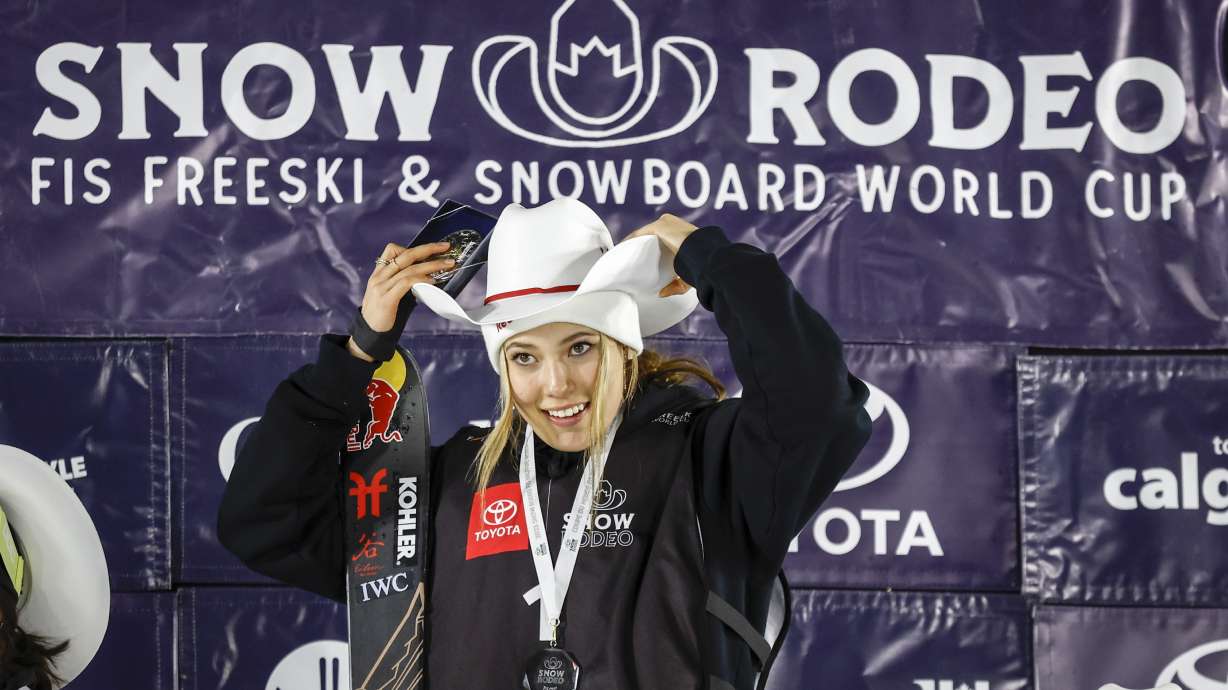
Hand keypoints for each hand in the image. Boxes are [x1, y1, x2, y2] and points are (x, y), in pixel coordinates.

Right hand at [346, 241, 455, 361]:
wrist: (368, 334)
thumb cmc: (382, 316)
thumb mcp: (389, 294)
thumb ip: (402, 284)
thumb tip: (426, 277)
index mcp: (378, 274)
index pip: (391, 250)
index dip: (411, 247)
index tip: (428, 250)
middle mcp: (379, 277)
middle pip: (405, 255)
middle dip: (427, 248)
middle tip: (445, 246)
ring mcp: (381, 287)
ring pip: (409, 268)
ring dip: (432, 264)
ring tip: (448, 263)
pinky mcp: (387, 299)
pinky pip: (406, 283)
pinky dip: (422, 279)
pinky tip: (433, 280)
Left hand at [623, 213, 697, 296]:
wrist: (702, 253)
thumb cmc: (700, 265)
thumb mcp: (687, 278)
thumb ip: (675, 286)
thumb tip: (662, 293)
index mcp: (684, 236)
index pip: (664, 240)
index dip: (653, 250)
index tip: (644, 261)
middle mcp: (675, 227)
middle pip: (652, 236)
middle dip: (642, 246)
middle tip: (631, 260)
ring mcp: (667, 224)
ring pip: (645, 234)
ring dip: (634, 243)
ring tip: (623, 255)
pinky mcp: (658, 225)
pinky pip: (639, 234)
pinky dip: (630, 241)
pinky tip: (621, 249)